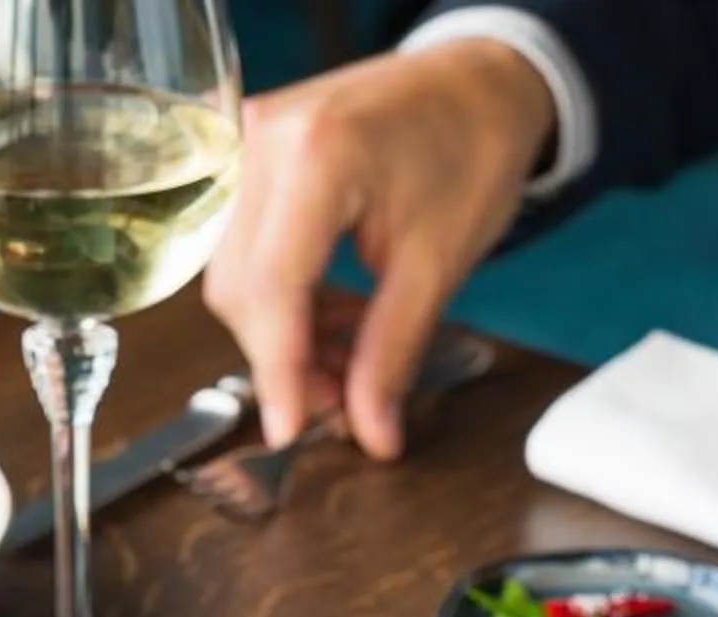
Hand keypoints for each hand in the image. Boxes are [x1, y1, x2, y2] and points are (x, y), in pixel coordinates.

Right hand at [203, 41, 555, 455]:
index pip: (273, 288)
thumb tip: (371, 434)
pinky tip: (329, 320)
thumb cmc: (472, 149)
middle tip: (343, 404)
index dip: (278, 371)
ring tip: (345, 365)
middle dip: (285, 358)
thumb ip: (394, 353)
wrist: (479, 81)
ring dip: (283, 333)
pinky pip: (247, 245)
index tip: (291, 433)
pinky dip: (285, 296)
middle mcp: (265, 140)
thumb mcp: (438, 263)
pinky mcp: (252, 152)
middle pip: (243, 288)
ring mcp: (250, 141)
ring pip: (237, 274)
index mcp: (317, 157)